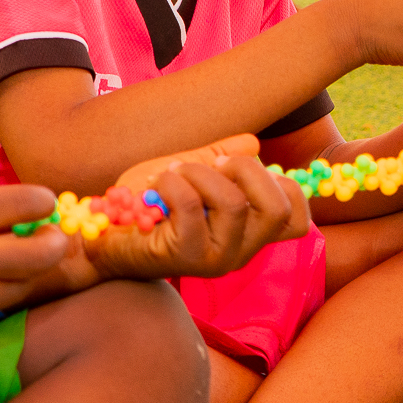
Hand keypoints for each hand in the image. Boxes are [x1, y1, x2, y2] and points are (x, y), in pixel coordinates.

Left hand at [86, 146, 311, 281]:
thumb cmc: (149, 204)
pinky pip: (191, 205)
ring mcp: (216, 259)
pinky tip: (158, 185)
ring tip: (175, 173)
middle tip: (213, 164)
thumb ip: (220, 158)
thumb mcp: (190, 171)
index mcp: (250, 234)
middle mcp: (241, 252)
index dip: (283, 185)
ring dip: (200, 172)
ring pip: (234, 203)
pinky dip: (174, 182)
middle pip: (277, 208)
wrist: (104, 235)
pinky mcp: (186, 257)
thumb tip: (252, 143)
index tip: (240, 168)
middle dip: (246, 170)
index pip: (298, 220)